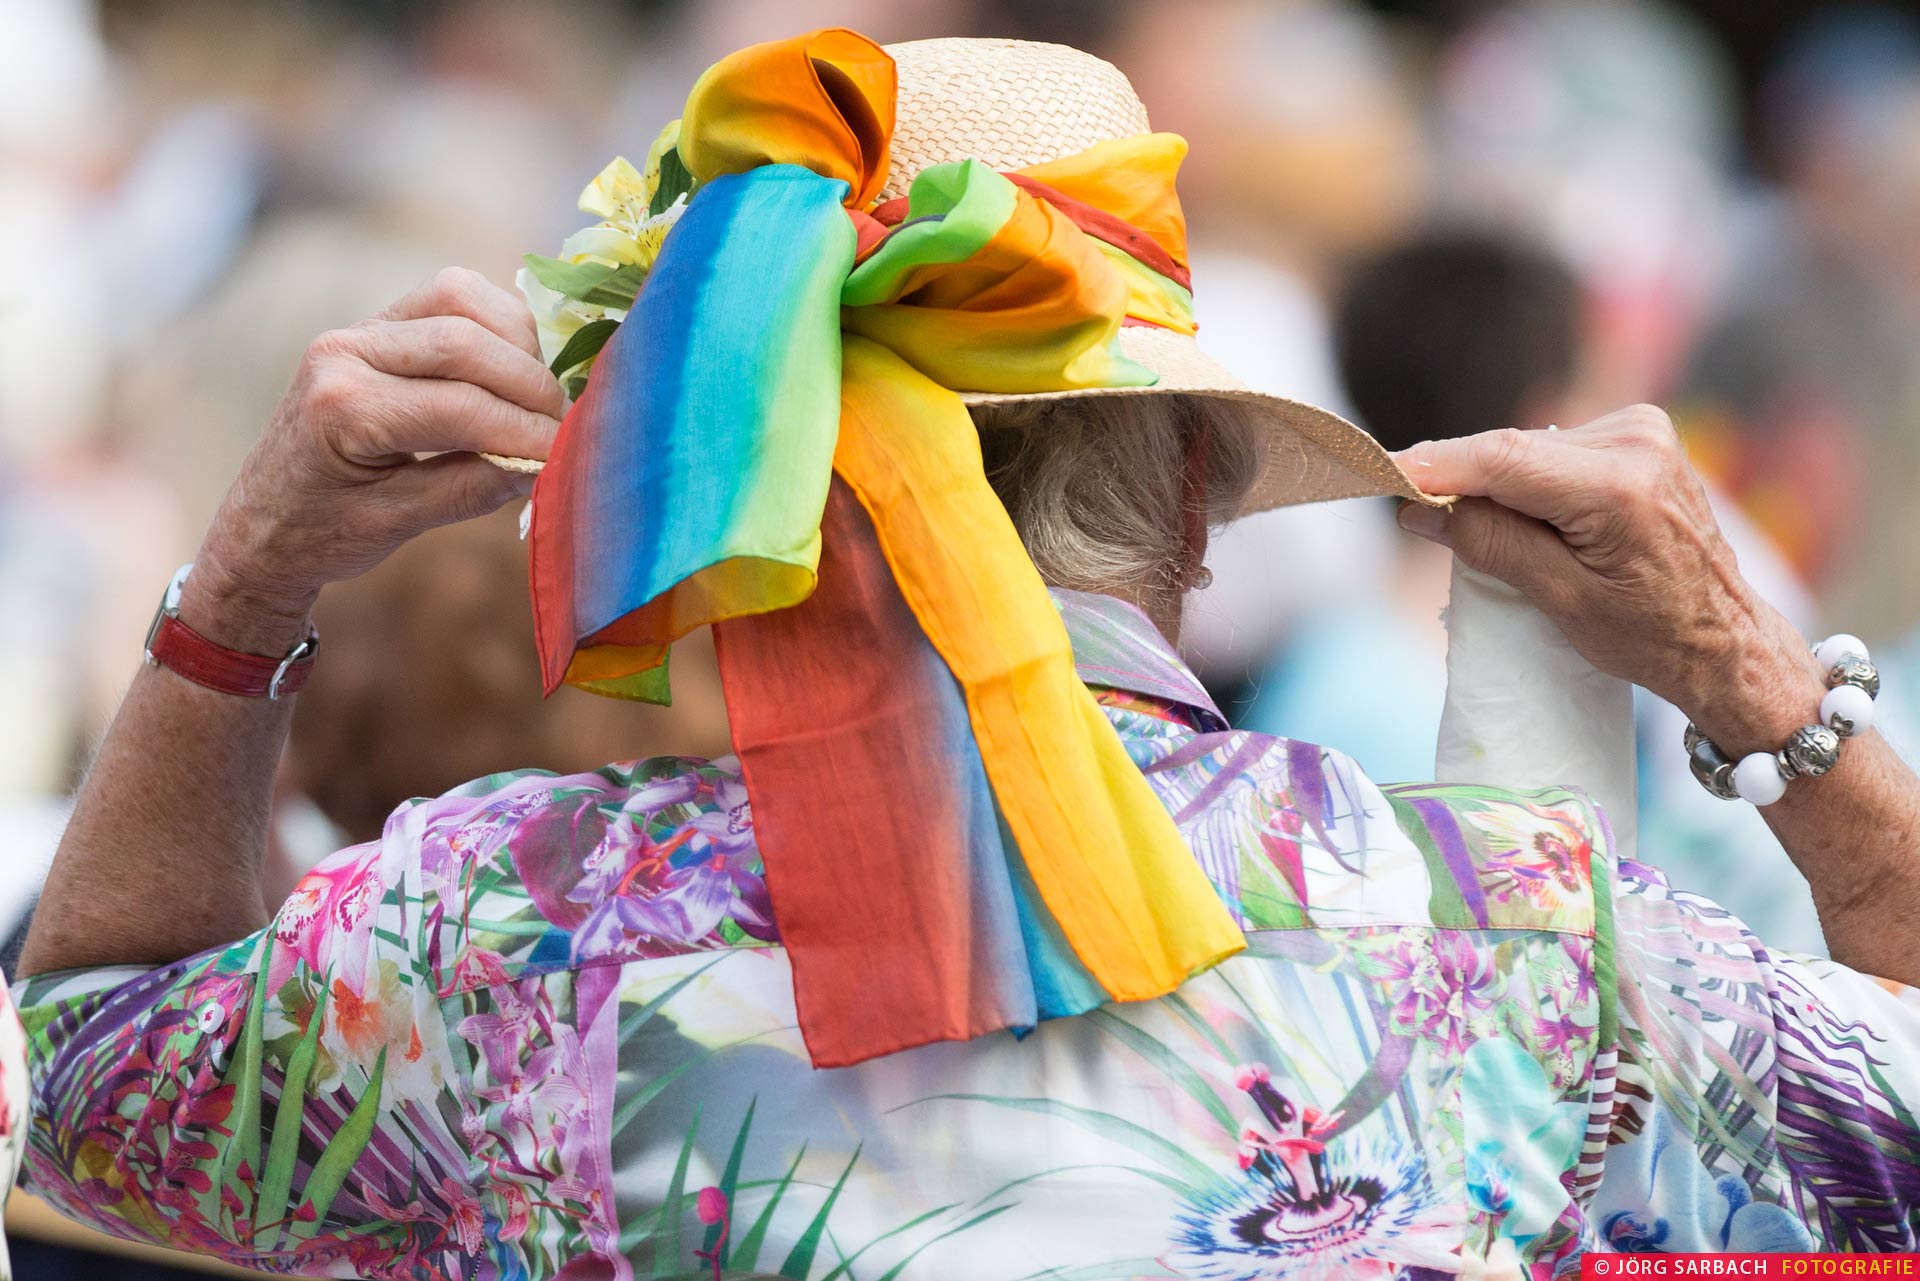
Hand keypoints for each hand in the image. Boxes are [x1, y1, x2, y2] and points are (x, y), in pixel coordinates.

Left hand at [187, 269, 563, 651]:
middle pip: (464, 339)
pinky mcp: (380, 322)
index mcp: (342, 408)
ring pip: (462, 298)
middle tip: (564, 430)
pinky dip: (499, 326)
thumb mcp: (398, 524)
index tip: (568, 457)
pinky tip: (513, 372)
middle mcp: (345, 351)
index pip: (459, 407)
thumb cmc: (325, 532)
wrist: (266, 516)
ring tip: (538, 400)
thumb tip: (548, 461)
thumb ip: (473, 487)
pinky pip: (454, 296)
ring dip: (518, 345)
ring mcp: (360, 328)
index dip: (526, 431)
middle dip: (530, 385)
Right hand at [1394, 405, 1823, 753]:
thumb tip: (1420, 509)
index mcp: (1618, 488)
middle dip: (1458, 477)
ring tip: (1482, 527)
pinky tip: (1524, 511)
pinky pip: (1556, 450)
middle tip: (1409, 506)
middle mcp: (1636, 443)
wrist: (1724, 639)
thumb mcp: (1560, 599)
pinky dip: (1526, 476)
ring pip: (1530, 449)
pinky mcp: (1642, 434)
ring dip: (1494, 480)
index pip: (1502, 459)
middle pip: (1511, 450)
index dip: (1434, 463)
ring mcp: (1644, 432)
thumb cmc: (1650, 635)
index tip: (1379, 468)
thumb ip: (1489, 543)